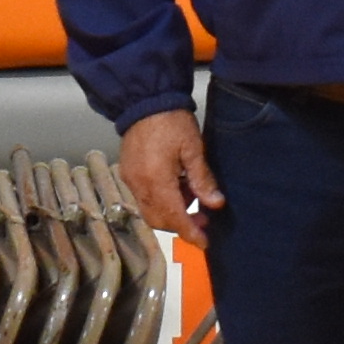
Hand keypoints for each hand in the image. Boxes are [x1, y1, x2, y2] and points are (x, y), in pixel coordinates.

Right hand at [116, 108, 222, 241]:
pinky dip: (160, 201)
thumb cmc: (172, 121)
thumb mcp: (193, 149)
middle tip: (203, 220)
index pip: (174, 217)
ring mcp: (130, 180)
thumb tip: (215, 204)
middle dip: (180, 225)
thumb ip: (202, 179)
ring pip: (150, 211)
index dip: (190, 232)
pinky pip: (143, 198)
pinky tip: (176, 189)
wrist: (145, 100)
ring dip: (170, 214)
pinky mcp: (128, 173)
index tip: (204, 243)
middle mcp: (139, 185)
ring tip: (192, 201)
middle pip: (159, 219)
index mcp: (157, 180)